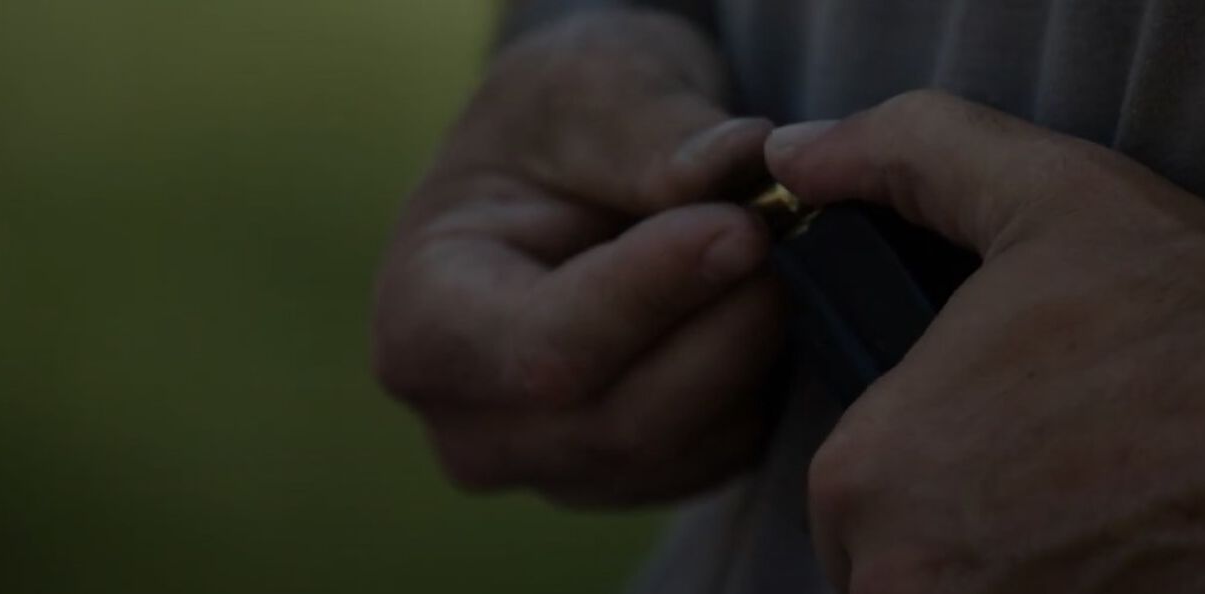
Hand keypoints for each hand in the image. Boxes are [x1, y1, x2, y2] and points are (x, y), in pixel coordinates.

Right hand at [373, 10, 782, 507]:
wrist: (578, 166)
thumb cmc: (559, 120)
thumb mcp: (587, 82)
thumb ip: (648, 128)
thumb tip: (736, 164)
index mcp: (422, 326)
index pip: (543, 351)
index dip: (651, 296)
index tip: (742, 225)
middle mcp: (473, 427)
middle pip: (623, 420)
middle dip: (724, 324)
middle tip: (782, 225)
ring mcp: (557, 469)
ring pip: (690, 446)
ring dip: (755, 345)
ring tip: (769, 244)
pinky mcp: (641, 480)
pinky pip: (729, 453)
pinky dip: (766, 378)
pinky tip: (754, 297)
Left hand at [767, 91, 1204, 592]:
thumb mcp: (1046, 194)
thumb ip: (904, 155)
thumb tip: (802, 152)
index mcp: (869, 475)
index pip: (859, 493)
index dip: (940, 461)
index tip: (1021, 441)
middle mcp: (903, 585)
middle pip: (905, 572)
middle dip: (976, 538)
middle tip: (1084, 487)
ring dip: (1030, 580)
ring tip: (1123, 532)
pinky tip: (1149, 567)